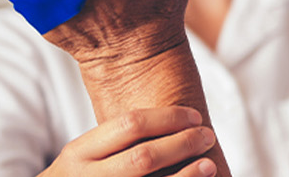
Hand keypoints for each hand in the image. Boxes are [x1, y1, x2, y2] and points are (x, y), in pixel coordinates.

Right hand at [40, 106, 217, 176]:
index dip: (169, 118)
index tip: (195, 117)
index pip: (131, 124)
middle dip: (183, 144)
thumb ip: (117, 141)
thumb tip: (176, 120)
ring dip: (188, 175)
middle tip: (208, 136)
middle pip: (145, 156)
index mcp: (79, 152)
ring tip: (209, 164)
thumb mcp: (85, 155)